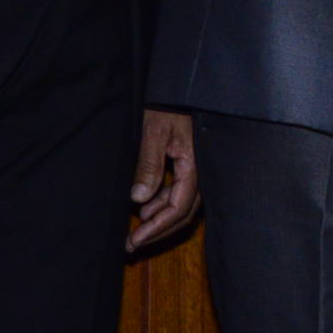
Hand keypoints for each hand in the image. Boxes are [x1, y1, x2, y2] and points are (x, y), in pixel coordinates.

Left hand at [127, 109, 200, 250]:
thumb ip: (149, 165)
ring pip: (180, 204)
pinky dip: (161, 203)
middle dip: (159, 231)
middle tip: (133, 245)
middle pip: (183, 213)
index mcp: (194, 164)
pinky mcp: (186, 165)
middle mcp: (199, 171)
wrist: (176, 88)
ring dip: (159, 219)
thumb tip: (140, 199)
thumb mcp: (153, 132)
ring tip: (135, 229)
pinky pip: (177, 192)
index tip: (136, 239)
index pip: (179, 207)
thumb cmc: (166, 105)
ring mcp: (194, 168)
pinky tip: (144, 208)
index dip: (158, 227)